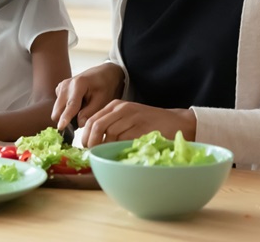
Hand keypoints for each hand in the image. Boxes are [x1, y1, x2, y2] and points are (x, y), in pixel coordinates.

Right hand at [51, 62, 124, 130]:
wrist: (103, 73)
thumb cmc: (105, 86)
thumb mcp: (102, 99)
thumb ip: (90, 112)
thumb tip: (79, 124)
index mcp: (78, 84)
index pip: (71, 105)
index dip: (65, 117)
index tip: (60, 127)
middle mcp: (66, 84)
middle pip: (58, 109)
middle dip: (65, 119)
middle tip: (79, 123)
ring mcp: (61, 86)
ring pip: (57, 109)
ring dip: (66, 115)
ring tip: (81, 112)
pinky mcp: (59, 90)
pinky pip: (59, 105)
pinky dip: (66, 110)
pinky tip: (78, 106)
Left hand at [78, 100, 195, 147]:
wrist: (174, 121)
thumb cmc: (148, 122)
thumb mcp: (126, 118)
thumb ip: (111, 124)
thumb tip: (91, 142)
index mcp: (115, 106)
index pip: (92, 120)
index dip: (86, 135)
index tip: (86, 147)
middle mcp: (121, 109)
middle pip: (97, 126)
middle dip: (91, 142)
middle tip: (93, 153)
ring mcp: (132, 117)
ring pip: (109, 134)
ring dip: (105, 147)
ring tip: (108, 154)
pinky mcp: (140, 127)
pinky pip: (123, 140)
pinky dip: (118, 148)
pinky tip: (121, 152)